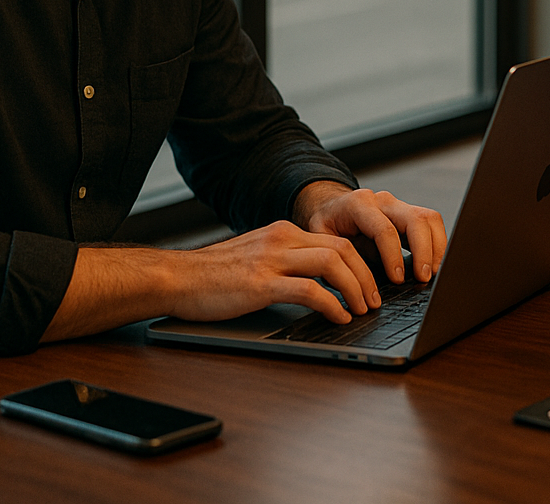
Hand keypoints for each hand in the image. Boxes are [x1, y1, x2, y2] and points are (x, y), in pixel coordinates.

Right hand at [42, 220, 381, 341]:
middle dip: (366, 275)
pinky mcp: (260, 283)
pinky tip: (339, 317)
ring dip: (356, 287)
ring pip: (332, 263)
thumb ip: (284, 262)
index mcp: (283, 232)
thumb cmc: (212, 276)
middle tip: (374, 299)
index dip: (361, 262)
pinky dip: (331, 304)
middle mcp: (282, 239)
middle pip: (342, 248)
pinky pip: (308, 290)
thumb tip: (317, 282)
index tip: (372, 283)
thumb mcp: (255, 258)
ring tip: (362, 309)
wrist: (174, 277)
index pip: (336, 240)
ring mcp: (271, 259)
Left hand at [295, 182, 447, 284]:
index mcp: (359, 205)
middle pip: (415, 219)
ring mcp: (398, 205)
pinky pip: (431, 224)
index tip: (398, 279)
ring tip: (432, 273)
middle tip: (423, 277)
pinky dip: (436, 245)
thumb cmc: (325, 225)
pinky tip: (433, 264)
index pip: (384, 229)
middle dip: (423, 251)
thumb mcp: (320, 238)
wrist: (330, 207)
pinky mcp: (408, 214)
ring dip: (435, 247)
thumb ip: (335, 256)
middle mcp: (382, 201)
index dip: (394, 256)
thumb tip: (350, 284)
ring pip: (429, 218)